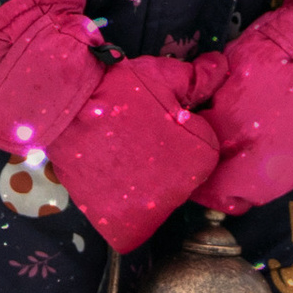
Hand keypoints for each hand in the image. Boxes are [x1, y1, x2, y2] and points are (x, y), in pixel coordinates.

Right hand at [40, 54, 219, 253]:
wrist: (69, 107)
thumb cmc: (123, 89)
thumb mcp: (167, 76)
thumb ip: (200, 78)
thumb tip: (222, 68)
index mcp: (201, 158)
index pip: (202, 151)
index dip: (183, 132)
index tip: (161, 120)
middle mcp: (182, 191)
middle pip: (181, 178)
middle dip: (167, 160)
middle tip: (139, 136)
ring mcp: (150, 210)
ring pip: (157, 200)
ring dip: (146, 184)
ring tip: (122, 156)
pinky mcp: (121, 221)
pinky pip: (132, 224)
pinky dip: (125, 209)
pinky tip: (111, 181)